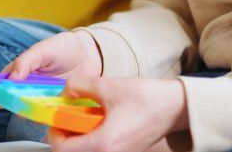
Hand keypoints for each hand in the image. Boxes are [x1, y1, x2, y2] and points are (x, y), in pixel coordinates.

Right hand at [0, 30, 103, 108]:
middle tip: (25, 98)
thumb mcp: (42, 49)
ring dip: (35, 108)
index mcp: (19, 73)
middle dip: (17, 103)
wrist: (89, 54)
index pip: (1, 86)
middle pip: (15, 101)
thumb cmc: (62, 48)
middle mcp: (28, 88)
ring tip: (44, 98)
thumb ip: (25, 61)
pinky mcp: (57, 106)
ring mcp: (43, 98)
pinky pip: (50, 114)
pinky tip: (56, 105)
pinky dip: (51, 113)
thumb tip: (11, 77)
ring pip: (32, 110)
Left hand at [46, 77, 187, 151]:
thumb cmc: (148, 99)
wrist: (176, 108)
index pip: (63, 149)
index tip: (57, 117)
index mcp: (103, 144)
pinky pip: (98, 149)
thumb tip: (65, 90)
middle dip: (66, 134)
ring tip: (84, 117)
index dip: (54, 132)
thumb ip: (81, 86)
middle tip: (68, 116)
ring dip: (79, 137)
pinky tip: (98, 121)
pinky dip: (91, 138)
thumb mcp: (109, 86)